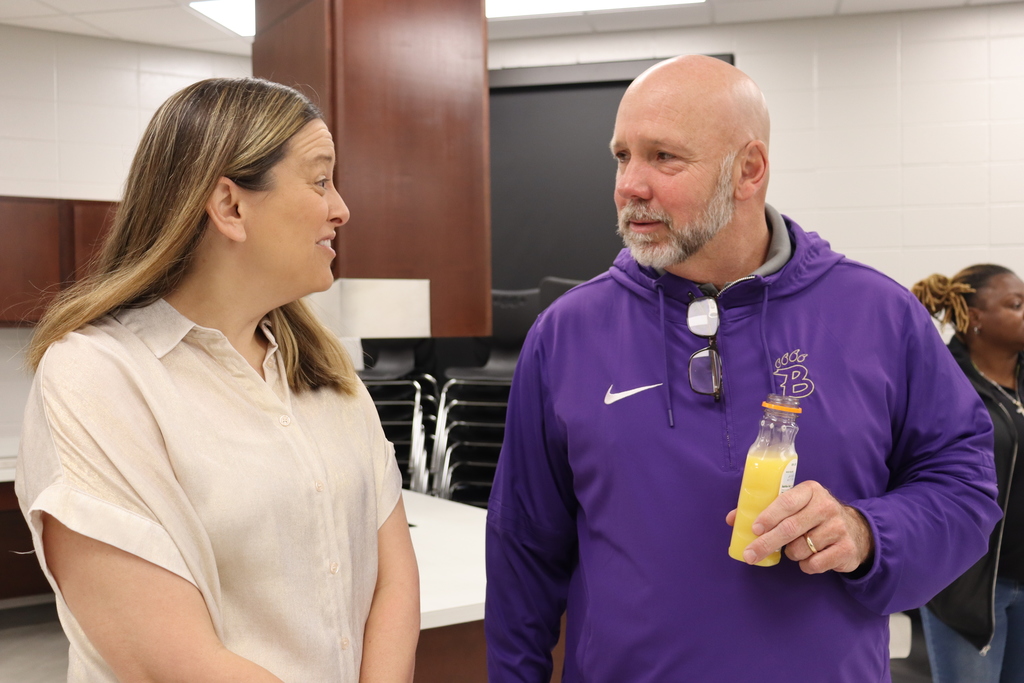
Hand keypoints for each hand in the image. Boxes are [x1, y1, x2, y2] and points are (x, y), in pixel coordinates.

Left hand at [725, 481, 873, 573]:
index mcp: (810, 490)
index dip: (768, 516)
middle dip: (766, 543)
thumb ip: (766, 510)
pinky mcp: (846, 549)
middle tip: (750, 554)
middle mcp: (826, 506)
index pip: (786, 502)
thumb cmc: (813, 516)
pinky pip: (815, 564)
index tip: (754, 529)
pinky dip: (806, 565)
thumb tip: (732, 519)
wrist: (856, 531)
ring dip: (791, 554)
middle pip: (790, 528)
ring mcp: (838, 528)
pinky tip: (811, 557)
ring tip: (796, 547)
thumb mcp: (795, 506)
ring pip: (801, 548)